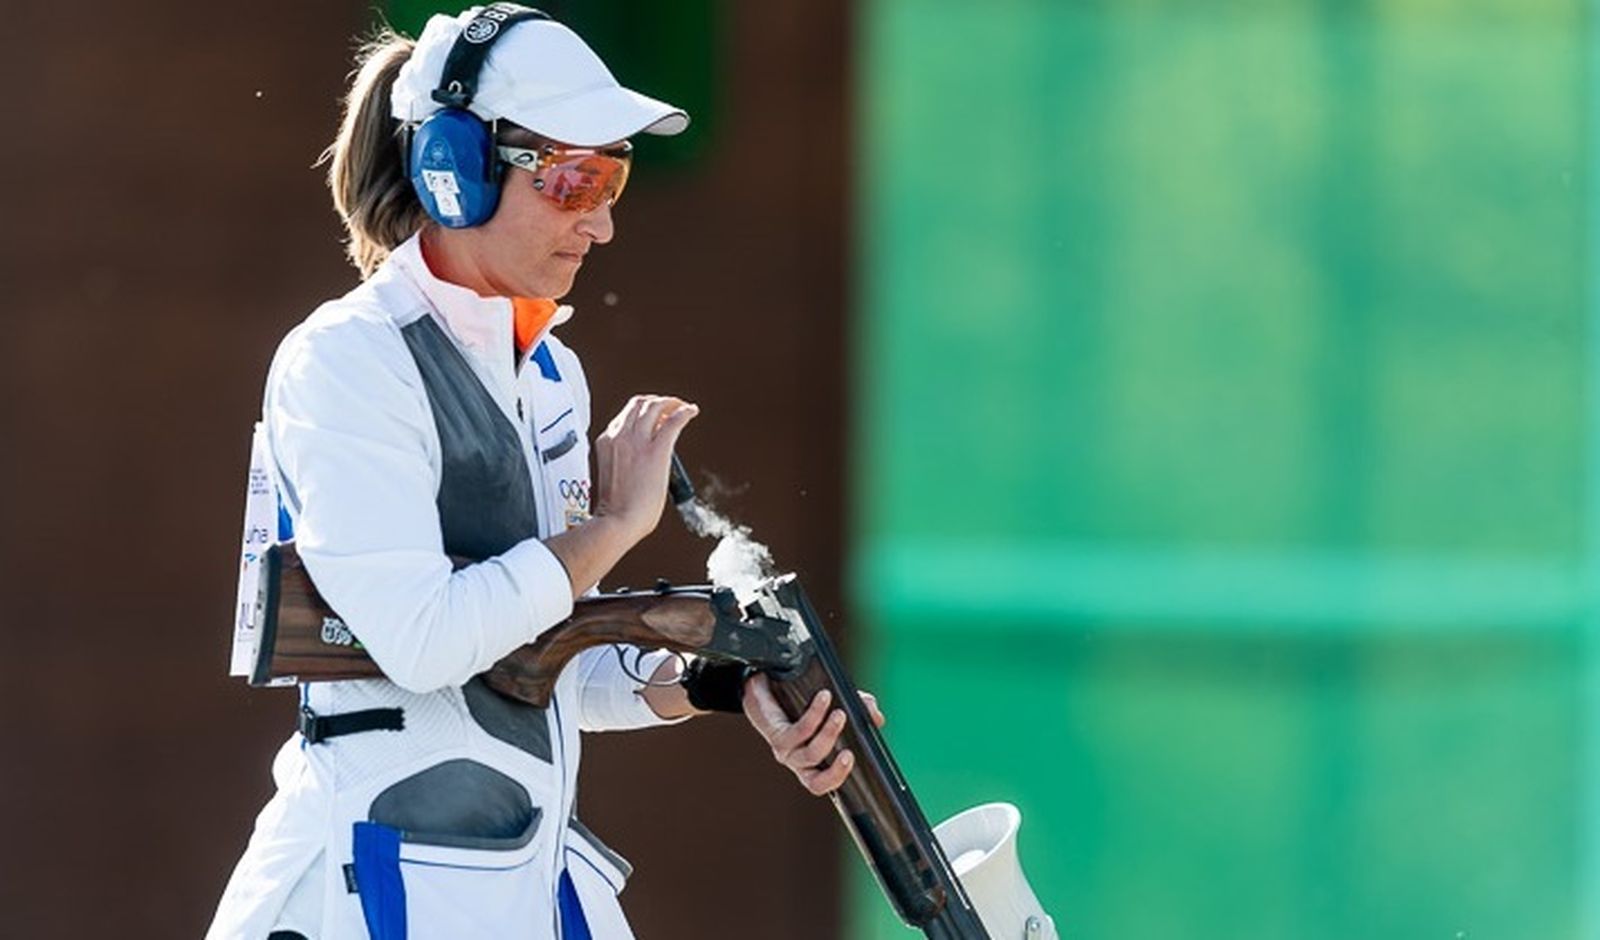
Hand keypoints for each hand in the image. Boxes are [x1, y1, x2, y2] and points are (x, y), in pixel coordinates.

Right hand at [591, 394, 697, 543]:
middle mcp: (620, 436)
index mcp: (606, 442)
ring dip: (671, 403)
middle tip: (669, 408)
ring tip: (681, 407)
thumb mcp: (612, 476)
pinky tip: (692, 411)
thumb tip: (642, 465)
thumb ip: (623, 463)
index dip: (642, 412)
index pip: (625, 416)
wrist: (617, 522)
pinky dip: (685, 411)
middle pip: (639, 404)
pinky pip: (674, 421)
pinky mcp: (657, 450)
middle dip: (655, 402)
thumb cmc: (615, 510)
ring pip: (654, 407)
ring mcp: (637, 441)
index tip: (653, 418)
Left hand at [742, 672, 887, 795]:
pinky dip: (815, 715)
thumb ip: (860, 710)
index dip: (838, 779)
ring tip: (840, 713)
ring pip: (811, 755)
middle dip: (837, 769)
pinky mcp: (777, 735)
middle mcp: (797, 762)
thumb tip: (877, 718)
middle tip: (850, 751)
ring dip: (829, 735)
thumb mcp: (836, 705)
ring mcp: (786, 751)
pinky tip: (824, 698)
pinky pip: (799, 731)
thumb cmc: (800, 703)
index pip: (824, 784)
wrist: (765, 686)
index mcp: (812, 763)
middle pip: (815, 782)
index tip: (854, 759)